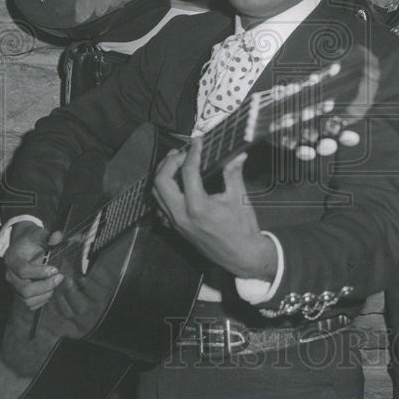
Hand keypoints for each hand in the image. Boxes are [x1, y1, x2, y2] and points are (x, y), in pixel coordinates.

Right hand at [4, 221, 63, 309]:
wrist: (22, 246)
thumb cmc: (31, 240)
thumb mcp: (38, 234)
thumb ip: (48, 235)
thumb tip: (58, 236)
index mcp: (12, 260)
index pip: (23, 271)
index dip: (40, 272)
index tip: (55, 269)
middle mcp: (10, 275)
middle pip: (24, 289)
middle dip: (45, 286)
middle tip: (60, 277)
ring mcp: (14, 286)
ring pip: (27, 300)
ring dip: (45, 294)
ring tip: (56, 283)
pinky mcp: (20, 293)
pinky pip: (30, 304)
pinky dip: (42, 300)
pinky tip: (51, 290)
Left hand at [152, 139, 276, 279]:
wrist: (241, 256)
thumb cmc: (242, 229)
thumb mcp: (239, 199)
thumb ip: (234, 174)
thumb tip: (238, 155)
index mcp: (198, 207)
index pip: (188, 172)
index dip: (193, 153)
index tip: (198, 142)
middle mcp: (182, 216)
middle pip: (161, 182)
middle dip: (169, 162)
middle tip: (182, 152)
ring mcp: (176, 223)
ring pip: (156, 194)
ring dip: (163, 175)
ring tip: (176, 162)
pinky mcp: (176, 228)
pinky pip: (160, 208)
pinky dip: (163, 192)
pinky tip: (176, 185)